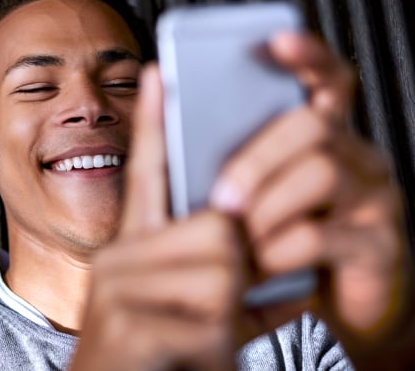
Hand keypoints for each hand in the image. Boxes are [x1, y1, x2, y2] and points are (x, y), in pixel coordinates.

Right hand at [71, 65, 287, 370]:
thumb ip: (245, 290)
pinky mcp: (127, 325)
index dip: (156, 122)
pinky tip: (187, 361)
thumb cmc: (168, 364)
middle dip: (239, 278)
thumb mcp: (211, 323)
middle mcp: (120, 257)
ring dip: (229, 319)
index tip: (161, 72)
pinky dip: (217, 352)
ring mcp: (117, 288)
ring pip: (223, 271)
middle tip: (213, 317)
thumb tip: (297, 275)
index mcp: (137, 248)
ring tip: (197, 342)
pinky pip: (212, 320)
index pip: (148, 173)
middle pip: (220, 228)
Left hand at [207, 32, 414, 367]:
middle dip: (257, 157)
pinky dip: (281, 250)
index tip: (276, 40)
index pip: (329, 78)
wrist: (331, 317)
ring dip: (267, 206)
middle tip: (221, 197)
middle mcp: (359, 156)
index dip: (307, 56)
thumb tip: (162, 98)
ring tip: (238, 236)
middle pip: (313, 124)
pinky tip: (263, 265)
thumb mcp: (248, 199)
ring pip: (321, 172)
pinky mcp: (380, 245)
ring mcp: (376, 197)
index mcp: (326, 137)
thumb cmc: (280, 247)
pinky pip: (324, 234)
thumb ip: (220, 155)